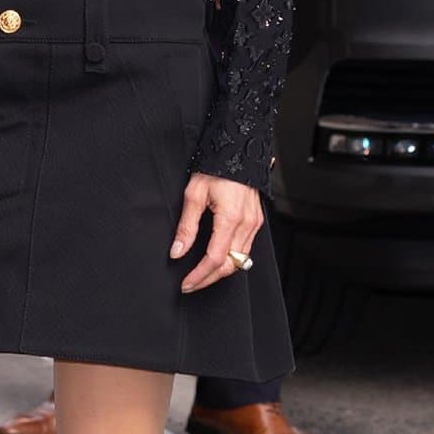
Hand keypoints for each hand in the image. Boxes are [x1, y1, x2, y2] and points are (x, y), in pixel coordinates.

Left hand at [170, 172, 263, 292]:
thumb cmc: (215, 167)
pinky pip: (246, 249)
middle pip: (230, 265)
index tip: (186, 283)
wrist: (237, 149)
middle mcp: (247, 223)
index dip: (199, 275)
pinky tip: (218, 260)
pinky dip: (232, 259)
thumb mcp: (194, 194)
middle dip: (209, 279)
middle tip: (191, 284)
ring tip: (201, 275)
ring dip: (221, 272)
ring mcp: (254, 223)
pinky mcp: (256, 220)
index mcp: (231, 218)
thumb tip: (177, 251)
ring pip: (240, 260)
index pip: (215, 258)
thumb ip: (187, 227)